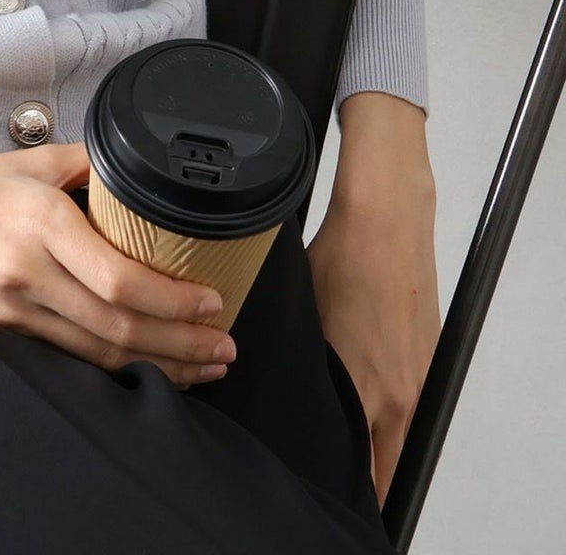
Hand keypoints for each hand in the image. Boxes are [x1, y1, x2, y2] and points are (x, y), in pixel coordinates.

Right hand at [0, 141, 236, 389]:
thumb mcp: (23, 163)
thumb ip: (82, 162)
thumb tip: (130, 165)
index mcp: (40, 223)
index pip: (120, 278)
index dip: (172, 300)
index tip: (210, 301)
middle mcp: (29, 273)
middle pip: (119, 326)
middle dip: (182, 344)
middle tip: (223, 347)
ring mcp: (13, 311)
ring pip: (98, 353)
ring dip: (158, 364)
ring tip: (201, 367)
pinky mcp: (2, 335)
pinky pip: (69, 359)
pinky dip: (114, 369)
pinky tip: (144, 369)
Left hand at [306, 96, 439, 506]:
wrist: (387, 220)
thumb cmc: (343, 258)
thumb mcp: (305, 316)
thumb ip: (298, 360)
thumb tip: (272, 381)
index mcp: (368, 387)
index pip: (362, 463)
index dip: (341, 479)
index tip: (319, 482)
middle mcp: (401, 389)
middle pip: (385, 458)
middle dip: (361, 471)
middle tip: (329, 470)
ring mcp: (420, 372)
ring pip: (401, 431)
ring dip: (380, 441)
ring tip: (345, 439)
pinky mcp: (430, 353)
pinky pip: (414, 398)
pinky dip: (394, 406)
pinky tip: (367, 393)